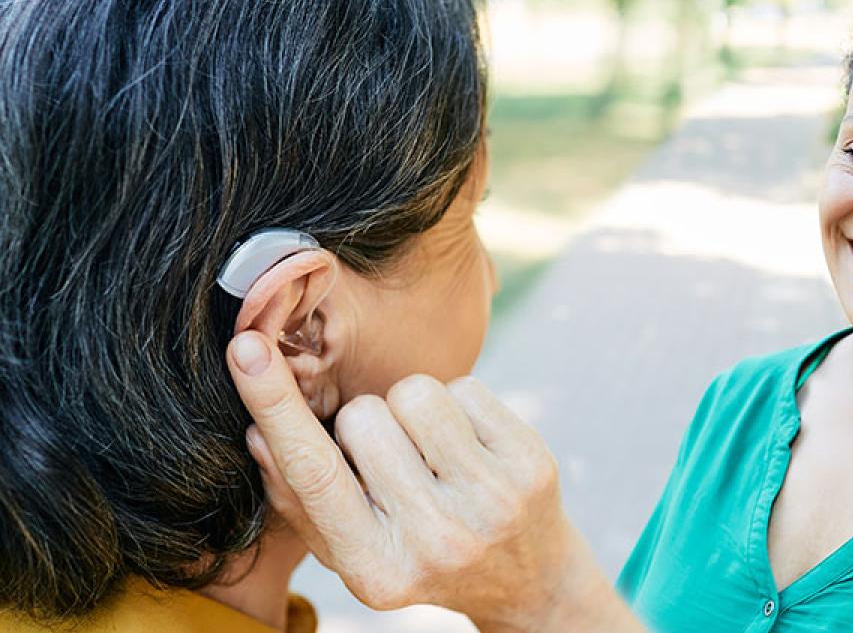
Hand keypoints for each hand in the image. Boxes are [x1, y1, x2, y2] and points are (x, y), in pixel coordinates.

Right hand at [226, 330, 642, 631]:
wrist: (527, 580)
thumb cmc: (420, 556)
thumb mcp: (352, 549)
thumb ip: (299, 497)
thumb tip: (259, 431)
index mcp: (377, 568)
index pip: (312, 471)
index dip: (274, 404)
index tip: (245, 346)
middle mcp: (436, 539)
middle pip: (363, 417)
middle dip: (365, 423)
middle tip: (392, 460)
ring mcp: (491, 502)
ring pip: (414, 392)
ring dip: (410, 409)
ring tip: (429, 451)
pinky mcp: (532, 465)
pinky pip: (465, 387)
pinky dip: (457, 405)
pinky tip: (467, 447)